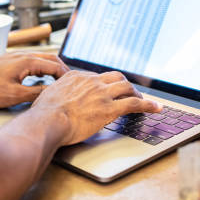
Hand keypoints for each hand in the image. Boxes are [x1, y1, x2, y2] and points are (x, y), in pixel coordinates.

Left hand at [0, 52, 68, 107]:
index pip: (56, 66)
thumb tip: (51, 94)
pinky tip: (38, 79)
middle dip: (62, 70)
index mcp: (27, 61)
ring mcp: (15, 57)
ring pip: (41, 60)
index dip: (67, 77)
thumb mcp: (14, 96)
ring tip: (58, 81)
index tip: (73, 86)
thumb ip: (35, 94)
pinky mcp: (8, 62)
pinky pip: (31, 62)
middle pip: (51, 59)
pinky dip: (41, 69)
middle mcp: (23, 55)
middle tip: (70, 83)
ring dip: (52, 69)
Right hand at [31, 70, 161, 145]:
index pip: (96, 77)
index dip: (105, 84)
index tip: (108, 90)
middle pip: (115, 77)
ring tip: (143, 101)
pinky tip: (156, 109)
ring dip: (137, 94)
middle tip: (129, 93)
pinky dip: (148, 105)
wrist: (47, 122)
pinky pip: (134, 104)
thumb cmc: (43, 115)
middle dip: (124, 85)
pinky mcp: (109, 108)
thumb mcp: (46, 97)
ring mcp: (101, 94)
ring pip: (126, 87)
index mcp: (75, 77)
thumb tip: (52, 102)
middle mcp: (90, 82)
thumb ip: (55, 96)